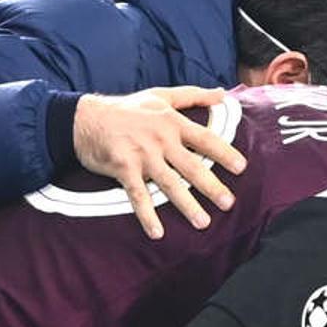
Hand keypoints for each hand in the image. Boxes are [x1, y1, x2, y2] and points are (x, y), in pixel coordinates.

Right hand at [74, 88, 246, 238]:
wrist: (85, 118)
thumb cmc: (127, 108)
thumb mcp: (161, 95)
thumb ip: (193, 95)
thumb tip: (222, 94)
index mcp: (172, 122)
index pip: (204, 139)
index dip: (224, 153)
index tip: (241, 168)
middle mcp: (160, 140)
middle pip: (192, 166)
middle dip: (212, 187)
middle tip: (228, 203)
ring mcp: (142, 155)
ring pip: (170, 184)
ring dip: (187, 205)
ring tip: (203, 222)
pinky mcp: (123, 169)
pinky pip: (138, 196)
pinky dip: (147, 215)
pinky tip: (157, 232)